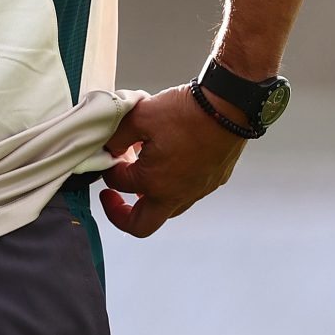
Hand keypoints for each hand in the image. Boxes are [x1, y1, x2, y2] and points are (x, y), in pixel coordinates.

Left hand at [98, 84, 246, 236]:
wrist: (227, 108)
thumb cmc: (185, 113)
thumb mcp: (138, 116)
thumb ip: (117, 135)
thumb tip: (108, 148)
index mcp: (153, 182)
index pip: (117, 184)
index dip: (106, 168)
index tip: (107, 155)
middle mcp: (176, 194)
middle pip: (142, 225)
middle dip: (121, 215)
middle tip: (111, 196)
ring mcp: (197, 191)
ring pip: (166, 209)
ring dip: (148, 198)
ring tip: (139, 172)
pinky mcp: (212, 182)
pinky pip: (186, 193)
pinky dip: (170, 185)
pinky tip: (167, 161)